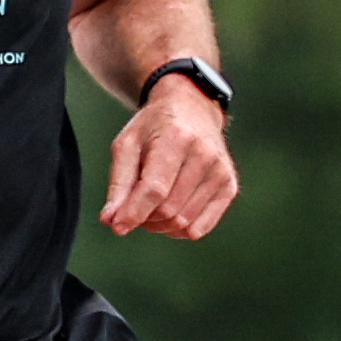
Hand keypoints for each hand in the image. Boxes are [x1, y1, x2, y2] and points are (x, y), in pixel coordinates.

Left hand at [101, 81, 237, 237]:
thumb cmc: (154, 128)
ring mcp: (220, 172)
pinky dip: (179, 230)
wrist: (192, 110)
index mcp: (176, 138)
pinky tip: (169, 214)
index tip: (117, 226)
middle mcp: (204, 155)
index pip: (155, 189)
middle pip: (168, 209)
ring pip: (182, 222)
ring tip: (150, 206)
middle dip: (144, 217)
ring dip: (159, 225)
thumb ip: (119, 183)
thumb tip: (111, 220)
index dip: (134, 212)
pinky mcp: (229, 186)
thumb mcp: (127, 144)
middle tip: (134, 206)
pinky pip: (199, 228)